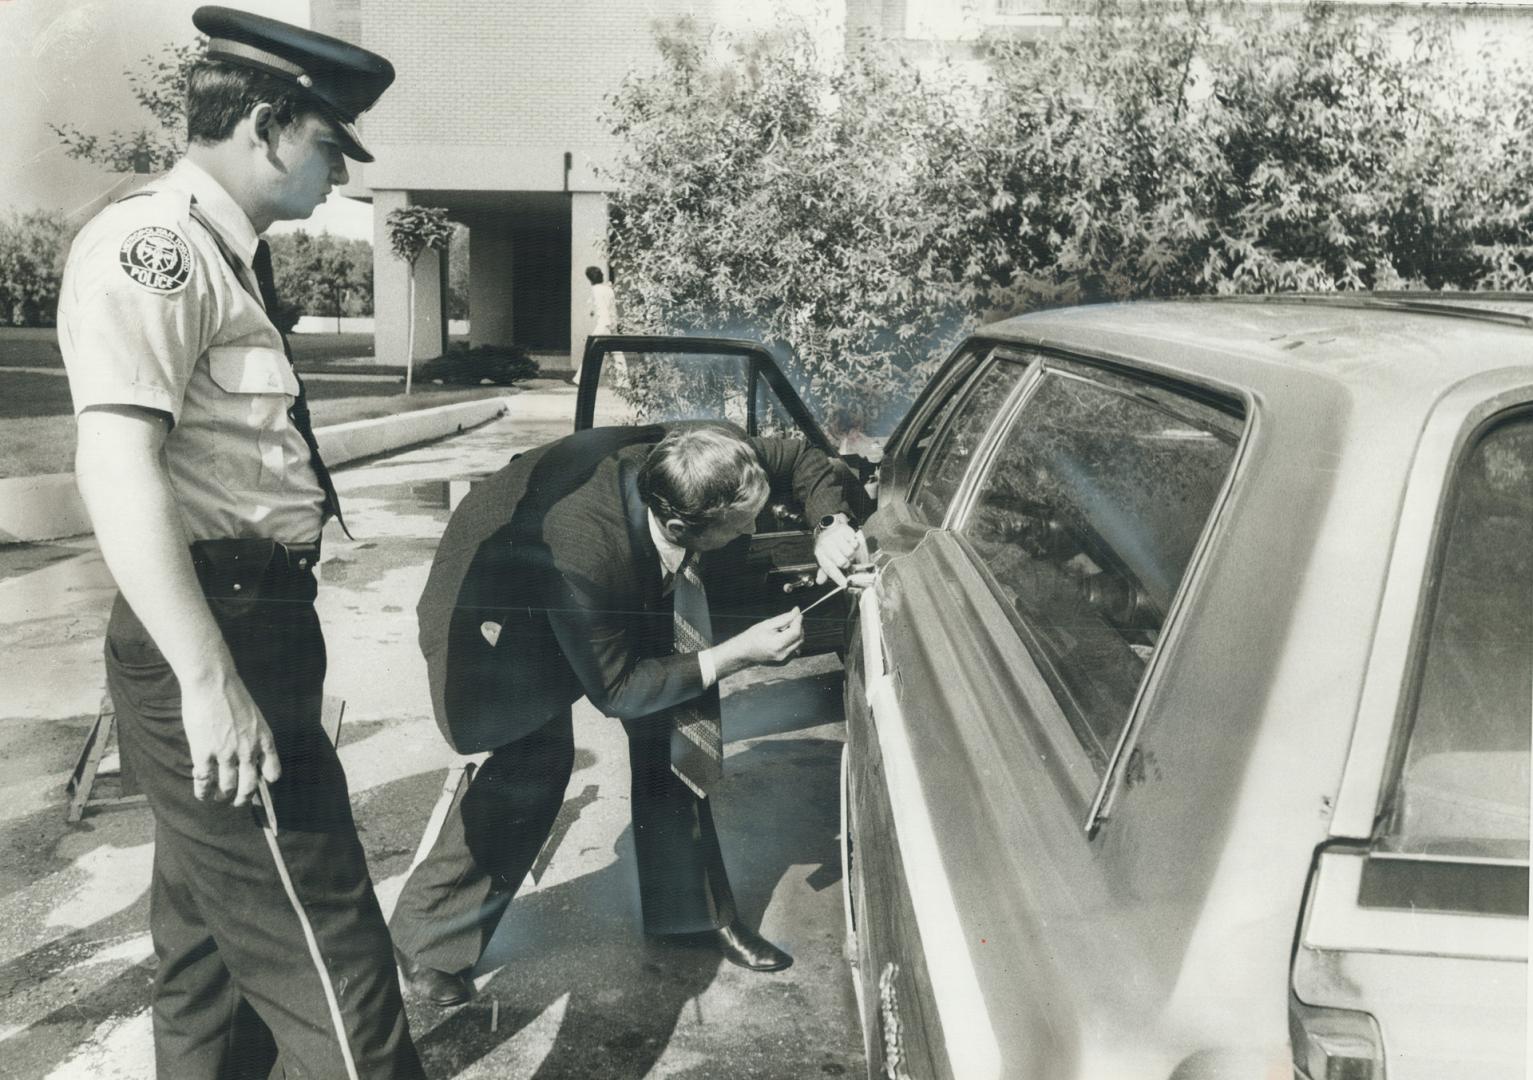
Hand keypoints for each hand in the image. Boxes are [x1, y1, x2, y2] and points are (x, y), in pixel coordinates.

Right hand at [180, 674, 281, 806]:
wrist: (213, 683)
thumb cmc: (232, 695)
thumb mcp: (254, 717)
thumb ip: (253, 736)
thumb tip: (248, 755)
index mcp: (264, 740)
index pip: (273, 772)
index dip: (266, 783)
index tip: (260, 787)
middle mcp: (248, 750)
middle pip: (249, 786)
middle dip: (243, 798)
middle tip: (237, 802)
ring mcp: (226, 753)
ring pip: (227, 787)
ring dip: (222, 796)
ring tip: (218, 797)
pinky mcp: (204, 753)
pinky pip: (205, 780)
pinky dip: (203, 791)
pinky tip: (202, 793)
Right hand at [731, 608, 803, 665]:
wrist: (744, 652)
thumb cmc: (754, 636)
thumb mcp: (768, 624)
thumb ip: (784, 618)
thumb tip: (797, 611)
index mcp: (777, 644)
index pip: (796, 632)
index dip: (798, 622)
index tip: (798, 614)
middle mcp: (783, 654)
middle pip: (799, 638)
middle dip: (798, 627)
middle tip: (789, 621)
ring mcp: (784, 660)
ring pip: (799, 644)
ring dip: (795, 635)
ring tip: (782, 631)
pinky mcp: (784, 662)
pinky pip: (794, 649)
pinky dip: (792, 642)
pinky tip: (781, 640)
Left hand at [814, 521, 861, 586]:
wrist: (829, 527)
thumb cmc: (827, 545)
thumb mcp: (823, 557)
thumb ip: (823, 571)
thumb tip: (820, 581)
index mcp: (820, 554)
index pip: (830, 569)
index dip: (838, 578)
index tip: (845, 584)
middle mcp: (826, 545)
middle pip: (842, 562)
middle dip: (846, 563)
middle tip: (847, 561)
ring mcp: (835, 537)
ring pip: (850, 552)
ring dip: (852, 554)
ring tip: (847, 550)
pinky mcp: (844, 531)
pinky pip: (854, 543)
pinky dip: (855, 544)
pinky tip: (850, 543)